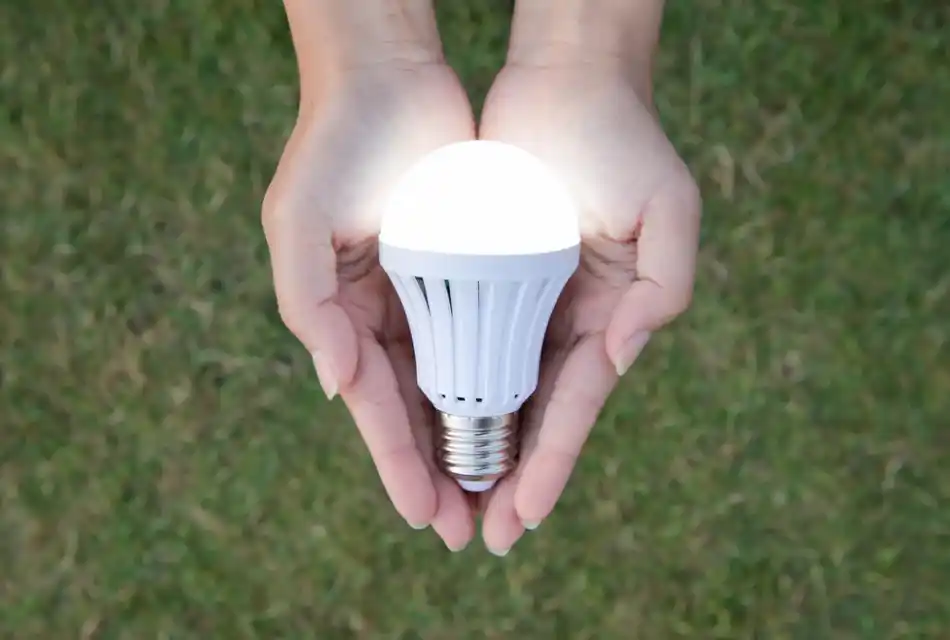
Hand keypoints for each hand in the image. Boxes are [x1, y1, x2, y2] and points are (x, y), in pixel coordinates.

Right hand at [262, 62, 476, 549]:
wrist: (388, 76)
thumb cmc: (337, 145)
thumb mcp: (299, 222)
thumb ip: (309, 306)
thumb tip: (335, 387)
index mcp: (342, 315)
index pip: (374, 407)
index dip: (398, 463)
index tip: (427, 516)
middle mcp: (385, 315)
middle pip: (416, 411)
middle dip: (439, 471)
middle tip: (469, 530)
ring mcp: (429, 294)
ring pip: (455, 385)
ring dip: (473, 441)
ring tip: (499, 496)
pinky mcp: (469, 269)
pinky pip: (486, 335)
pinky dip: (498, 380)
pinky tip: (520, 419)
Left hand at [477, 63, 701, 552]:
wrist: (565, 78)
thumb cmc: (620, 137)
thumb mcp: (668, 209)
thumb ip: (665, 287)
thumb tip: (619, 355)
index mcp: (611, 313)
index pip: (575, 403)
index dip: (552, 461)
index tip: (525, 514)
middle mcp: (568, 317)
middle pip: (535, 413)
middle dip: (512, 475)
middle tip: (483, 536)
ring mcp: (526, 299)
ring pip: (498, 388)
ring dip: (478, 446)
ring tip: (453, 502)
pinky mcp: (486, 273)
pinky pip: (467, 340)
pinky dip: (453, 386)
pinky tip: (431, 426)